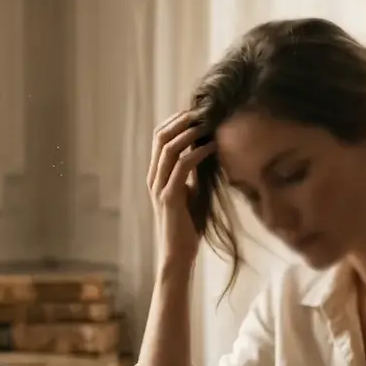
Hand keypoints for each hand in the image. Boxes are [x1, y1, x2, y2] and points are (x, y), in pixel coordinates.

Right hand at [147, 111, 216, 269]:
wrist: (177, 254)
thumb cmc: (187, 227)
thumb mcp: (191, 193)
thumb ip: (193, 174)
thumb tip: (207, 151)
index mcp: (156, 175)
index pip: (159, 137)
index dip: (176, 120)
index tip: (198, 112)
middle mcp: (153, 177)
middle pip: (160, 136)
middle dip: (182, 120)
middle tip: (204, 111)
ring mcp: (159, 187)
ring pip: (168, 148)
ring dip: (189, 132)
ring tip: (208, 124)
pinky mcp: (169, 197)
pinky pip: (181, 167)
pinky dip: (197, 153)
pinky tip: (212, 147)